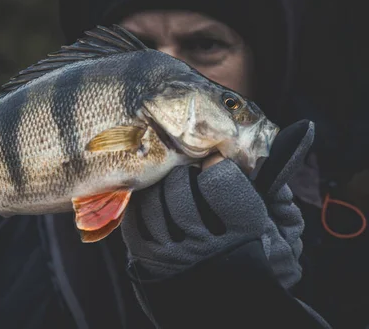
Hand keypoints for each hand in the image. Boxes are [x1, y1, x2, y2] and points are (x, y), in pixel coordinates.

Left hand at [121, 120, 314, 288]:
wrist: (239, 300)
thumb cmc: (265, 255)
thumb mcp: (283, 223)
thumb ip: (280, 183)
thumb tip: (297, 132)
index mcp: (245, 233)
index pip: (218, 181)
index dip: (215, 164)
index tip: (214, 161)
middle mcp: (206, 248)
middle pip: (178, 188)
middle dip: (184, 172)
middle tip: (190, 171)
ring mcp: (174, 257)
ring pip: (152, 203)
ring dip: (160, 186)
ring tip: (173, 185)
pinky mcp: (150, 262)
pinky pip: (134, 221)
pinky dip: (142, 204)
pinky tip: (155, 200)